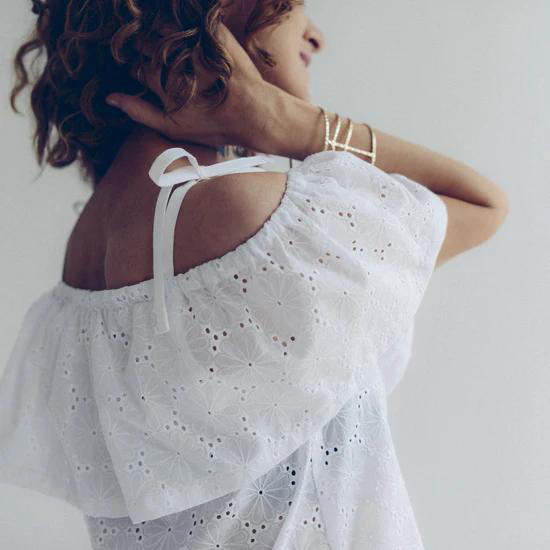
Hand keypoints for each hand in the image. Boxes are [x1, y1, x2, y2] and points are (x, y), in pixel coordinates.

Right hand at [106, 22, 279, 151]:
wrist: (256, 112)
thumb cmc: (215, 126)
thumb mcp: (174, 128)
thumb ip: (139, 112)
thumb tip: (109, 98)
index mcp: (158, 81)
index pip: (133, 64)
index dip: (133, 65)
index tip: (139, 68)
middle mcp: (170, 58)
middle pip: (144, 42)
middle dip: (144, 45)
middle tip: (154, 54)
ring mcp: (191, 44)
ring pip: (162, 27)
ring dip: (159, 31)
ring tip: (166, 44)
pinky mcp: (211, 32)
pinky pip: (188, 20)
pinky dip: (181, 23)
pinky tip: (184, 33)